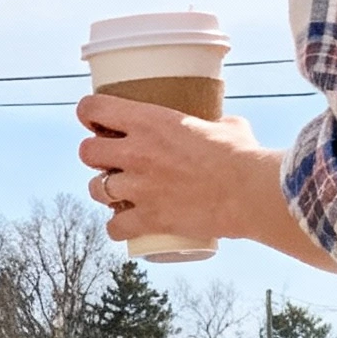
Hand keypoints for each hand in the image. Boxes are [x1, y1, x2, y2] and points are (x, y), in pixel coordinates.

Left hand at [76, 94, 335, 268]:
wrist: (249, 193)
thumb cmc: (241, 156)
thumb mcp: (226, 126)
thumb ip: (215, 123)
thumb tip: (223, 125)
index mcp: (148, 120)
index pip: (93, 108)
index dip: (89, 113)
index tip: (95, 121)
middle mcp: (136, 152)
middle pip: (87, 152)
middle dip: (95, 156)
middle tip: (110, 161)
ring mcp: (140, 187)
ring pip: (95, 190)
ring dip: (103, 192)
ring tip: (117, 195)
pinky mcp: (150, 219)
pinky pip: (115, 228)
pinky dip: (117, 229)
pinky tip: (122, 228)